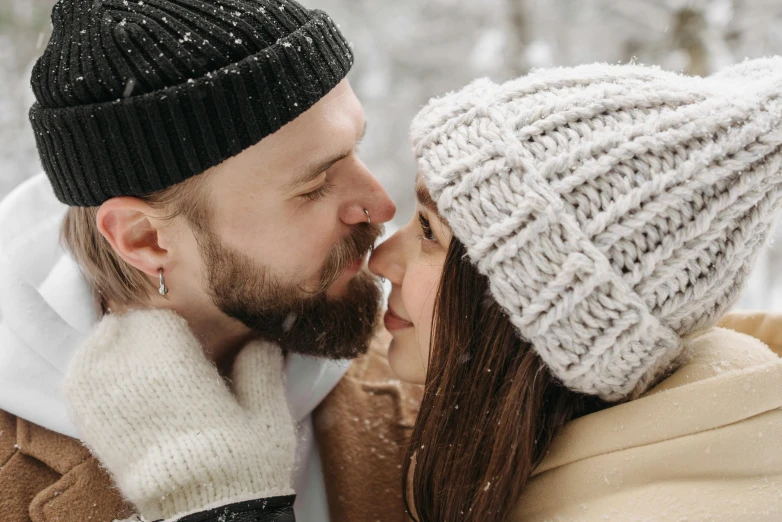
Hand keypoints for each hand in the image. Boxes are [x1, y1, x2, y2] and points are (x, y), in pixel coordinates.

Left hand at [64, 309, 295, 520]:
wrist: (208, 514)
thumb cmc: (242, 465)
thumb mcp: (266, 414)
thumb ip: (260, 366)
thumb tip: (259, 335)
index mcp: (181, 375)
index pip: (159, 320)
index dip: (174, 318)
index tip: (189, 327)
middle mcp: (136, 385)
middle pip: (124, 330)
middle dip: (146, 328)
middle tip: (166, 335)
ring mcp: (110, 408)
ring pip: (97, 351)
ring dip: (116, 342)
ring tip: (137, 345)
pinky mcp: (96, 431)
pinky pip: (79, 382)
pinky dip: (89, 366)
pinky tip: (107, 365)